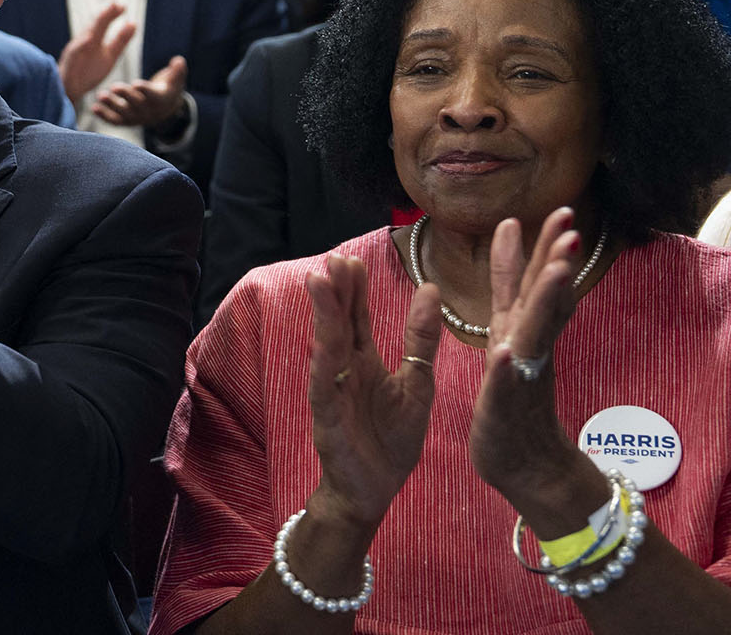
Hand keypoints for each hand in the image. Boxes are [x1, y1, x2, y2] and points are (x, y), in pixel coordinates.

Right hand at [57, 1, 135, 101]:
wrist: (70, 91)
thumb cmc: (88, 72)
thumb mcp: (110, 56)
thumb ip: (121, 41)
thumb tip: (134, 23)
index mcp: (94, 40)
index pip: (103, 24)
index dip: (112, 14)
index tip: (123, 6)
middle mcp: (83, 43)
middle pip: (94, 27)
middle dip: (105, 15)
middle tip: (115, 3)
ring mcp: (75, 52)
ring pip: (84, 37)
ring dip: (93, 26)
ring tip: (104, 16)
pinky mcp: (68, 63)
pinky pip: (74, 53)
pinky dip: (80, 45)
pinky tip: (89, 39)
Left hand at [91, 56, 187, 128]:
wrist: (164, 109)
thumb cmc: (168, 88)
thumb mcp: (175, 79)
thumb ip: (177, 70)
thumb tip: (178, 60)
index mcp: (159, 99)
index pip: (152, 95)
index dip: (145, 90)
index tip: (136, 84)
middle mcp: (147, 111)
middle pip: (135, 104)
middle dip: (125, 96)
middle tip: (114, 86)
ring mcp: (135, 117)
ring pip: (123, 113)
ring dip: (111, 105)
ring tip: (100, 96)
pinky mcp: (125, 121)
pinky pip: (114, 120)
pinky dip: (104, 116)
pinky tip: (94, 108)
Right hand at [305, 254, 441, 529]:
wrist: (375, 489)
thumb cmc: (392, 440)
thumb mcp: (417, 383)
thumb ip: (420, 339)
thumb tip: (430, 289)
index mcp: (364, 361)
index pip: (356, 317)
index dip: (354, 290)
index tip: (352, 260)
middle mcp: (343, 370)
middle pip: (338, 323)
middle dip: (335, 292)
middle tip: (334, 260)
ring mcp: (332, 391)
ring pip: (326, 346)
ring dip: (323, 315)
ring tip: (319, 282)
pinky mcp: (327, 417)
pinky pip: (325, 385)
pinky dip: (324, 361)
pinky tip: (323, 340)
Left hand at [469, 210, 603, 517]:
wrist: (525, 464)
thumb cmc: (511, 395)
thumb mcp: (507, 333)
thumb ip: (510, 288)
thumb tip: (513, 237)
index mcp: (521, 330)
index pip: (534, 282)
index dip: (544, 248)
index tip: (561, 211)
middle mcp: (528, 348)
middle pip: (544, 300)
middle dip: (555, 262)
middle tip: (570, 226)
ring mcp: (520, 376)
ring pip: (535, 335)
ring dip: (545, 304)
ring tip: (555, 272)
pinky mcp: (505, 407)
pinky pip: (506, 385)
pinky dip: (506, 368)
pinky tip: (505, 353)